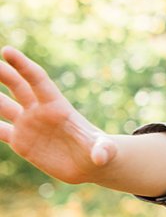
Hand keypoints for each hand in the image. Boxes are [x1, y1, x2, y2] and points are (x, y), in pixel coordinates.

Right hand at [0, 46, 117, 183]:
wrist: (90, 164)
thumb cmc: (101, 152)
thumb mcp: (105, 150)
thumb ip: (103, 150)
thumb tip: (101, 158)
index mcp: (57, 106)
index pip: (37, 80)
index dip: (23, 66)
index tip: (7, 51)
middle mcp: (39, 111)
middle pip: (16, 86)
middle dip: (2, 73)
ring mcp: (27, 125)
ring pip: (1, 106)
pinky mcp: (20, 141)